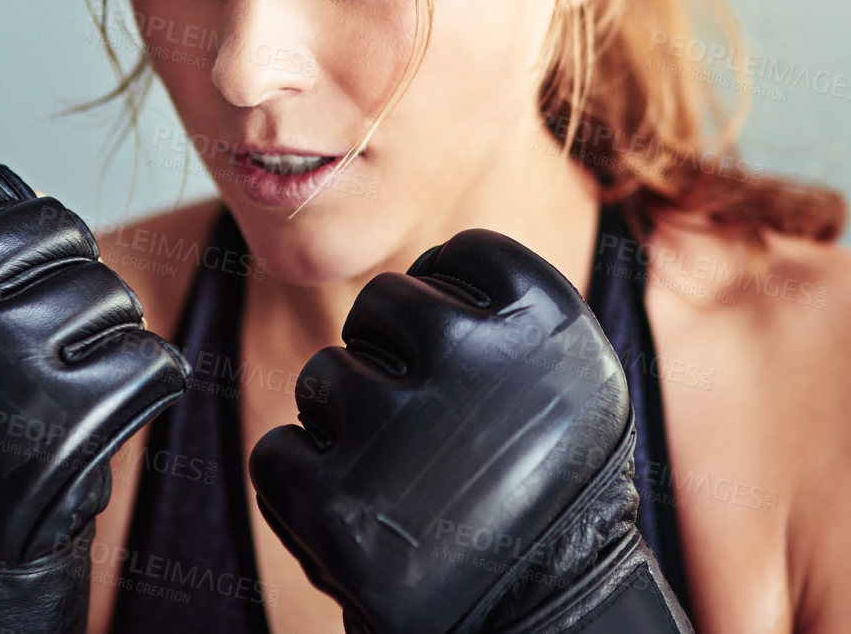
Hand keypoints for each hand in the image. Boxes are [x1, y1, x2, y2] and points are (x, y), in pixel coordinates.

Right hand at [0, 158, 190, 632]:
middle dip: (66, 280)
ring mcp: (2, 354)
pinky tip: (100, 413)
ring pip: (112, 296)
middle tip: (32, 346)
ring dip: (105, 337)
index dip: (8, 234)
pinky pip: (153, 361)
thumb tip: (28, 188)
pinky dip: (146, 385)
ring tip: (54, 387)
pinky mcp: (66, 416)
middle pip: (61, 229)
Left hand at [249, 228, 692, 633]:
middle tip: (432, 434)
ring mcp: (398, 427)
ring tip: (404, 487)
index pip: (462, 256)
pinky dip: (304, 491)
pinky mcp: (334, 502)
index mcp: (547, 318)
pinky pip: (279, 454)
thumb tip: (427, 270)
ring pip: (324, 376)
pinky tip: (362, 524)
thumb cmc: (554, 505)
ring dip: (347, 428)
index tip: (467, 362)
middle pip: (382, 302)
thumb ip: (505, 321)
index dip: (451, 305)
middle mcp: (474, 354)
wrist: (549, 628)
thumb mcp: (571, 390)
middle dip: (390, 359)